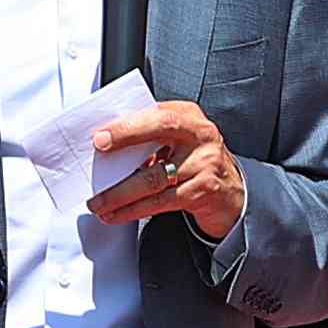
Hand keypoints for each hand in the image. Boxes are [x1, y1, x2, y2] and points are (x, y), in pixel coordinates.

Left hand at [89, 100, 247, 239]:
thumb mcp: (178, 141)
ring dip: (120, 192)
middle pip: (160, 130)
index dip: (128, 124)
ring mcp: (204, 163)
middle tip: (96, 158)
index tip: (100, 136)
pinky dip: (133, 209)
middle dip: (125, 141)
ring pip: (154, 176)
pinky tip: (117, 214)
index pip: (156, 113)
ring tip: (99, 202)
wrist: (231, 192)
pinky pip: (161, 201)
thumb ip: (150, 137)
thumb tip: (106, 147)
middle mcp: (200, 134)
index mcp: (188, 116)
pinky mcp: (202, 191)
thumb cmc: (194, 161)